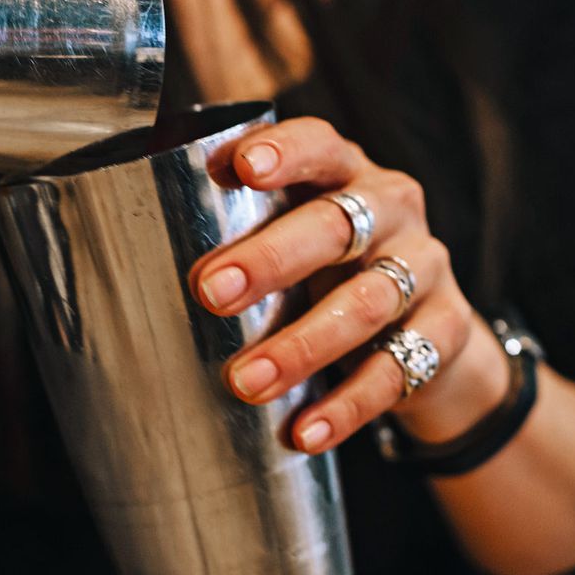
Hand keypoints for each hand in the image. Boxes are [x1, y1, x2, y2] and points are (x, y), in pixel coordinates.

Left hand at [191, 118, 510, 453]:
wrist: (429, 331)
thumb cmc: (331, 272)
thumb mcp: (294, 238)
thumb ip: (239, 234)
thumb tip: (128, 261)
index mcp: (346, 173)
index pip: (319, 145)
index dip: (283, 153)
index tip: (238, 168)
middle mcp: (393, 209)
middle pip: (336, 226)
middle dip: (271, 258)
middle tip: (210, 291)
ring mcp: (425, 267)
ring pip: (368, 304)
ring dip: (302, 346)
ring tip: (245, 382)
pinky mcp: (446, 329)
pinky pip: (398, 370)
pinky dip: (347, 405)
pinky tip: (304, 430)